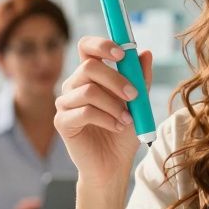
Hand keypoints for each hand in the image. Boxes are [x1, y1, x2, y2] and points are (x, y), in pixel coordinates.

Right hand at [55, 36, 152, 185]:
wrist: (114, 164)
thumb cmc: (124, 132)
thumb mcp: (138, 103)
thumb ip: (141, 79)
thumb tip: (145, 53)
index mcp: (90, 75)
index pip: (86, 47)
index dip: (101, 45)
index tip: (122, 54)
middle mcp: (74, 85)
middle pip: (89, 67)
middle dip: (116, 79)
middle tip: (134, 96)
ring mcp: (65, 103)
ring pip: (89, 90)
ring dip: (114, 105)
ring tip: (128, 120)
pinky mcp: (62, 122)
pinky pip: (85, 111)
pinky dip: (107, 119)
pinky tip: (117, 127)